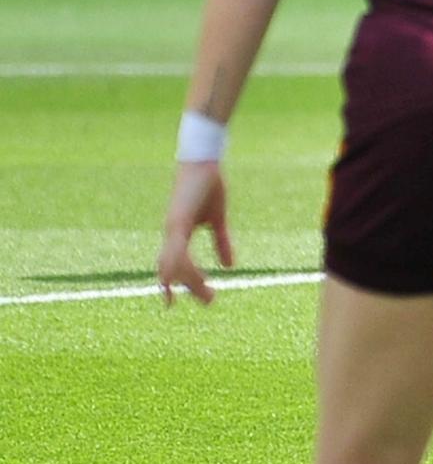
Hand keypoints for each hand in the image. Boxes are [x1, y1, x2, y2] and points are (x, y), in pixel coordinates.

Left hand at [158, 160, 234, 305]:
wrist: (203, 160)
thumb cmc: (209, 185)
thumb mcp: (218, 218)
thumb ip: (222, 242)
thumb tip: (229, 266)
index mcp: (177, 233)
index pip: (173, 265)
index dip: (175, 284)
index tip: (176, 303)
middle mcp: (171, 234)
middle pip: (171, 270)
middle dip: (187, 288)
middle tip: (209, 301)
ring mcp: (173, 228)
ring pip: (175, 265)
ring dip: (191, 283)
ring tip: (210, 296)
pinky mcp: (179, 222)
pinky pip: (179, 252)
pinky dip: (186, 268)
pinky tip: (198, 278)